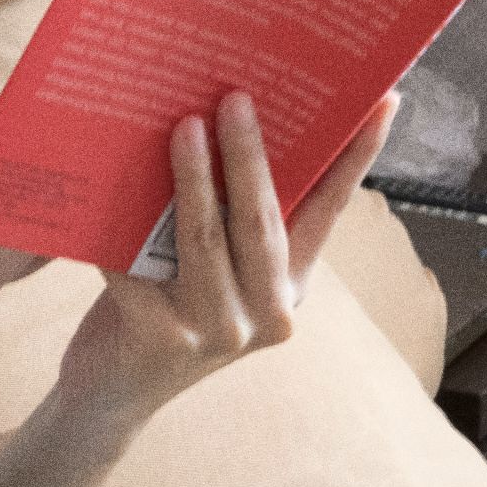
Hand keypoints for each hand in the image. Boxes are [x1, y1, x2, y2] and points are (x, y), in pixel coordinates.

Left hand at [52, 87, 401, 422]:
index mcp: (290, 283)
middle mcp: (268, 310)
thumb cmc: (167, 307)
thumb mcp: (215, 265)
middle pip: (261, 219)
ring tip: (185, 124)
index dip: (356, 157)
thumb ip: (230, 214)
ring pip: (207, 237)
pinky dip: (119, 228)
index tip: (381, 102)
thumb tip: (224, 117)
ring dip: (195, 176)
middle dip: (250, 152)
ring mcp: (219, 329)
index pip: (330, 209)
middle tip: (237, 96)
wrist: (114, 390)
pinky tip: (104, 187)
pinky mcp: (165, 338)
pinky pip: (138, 269)